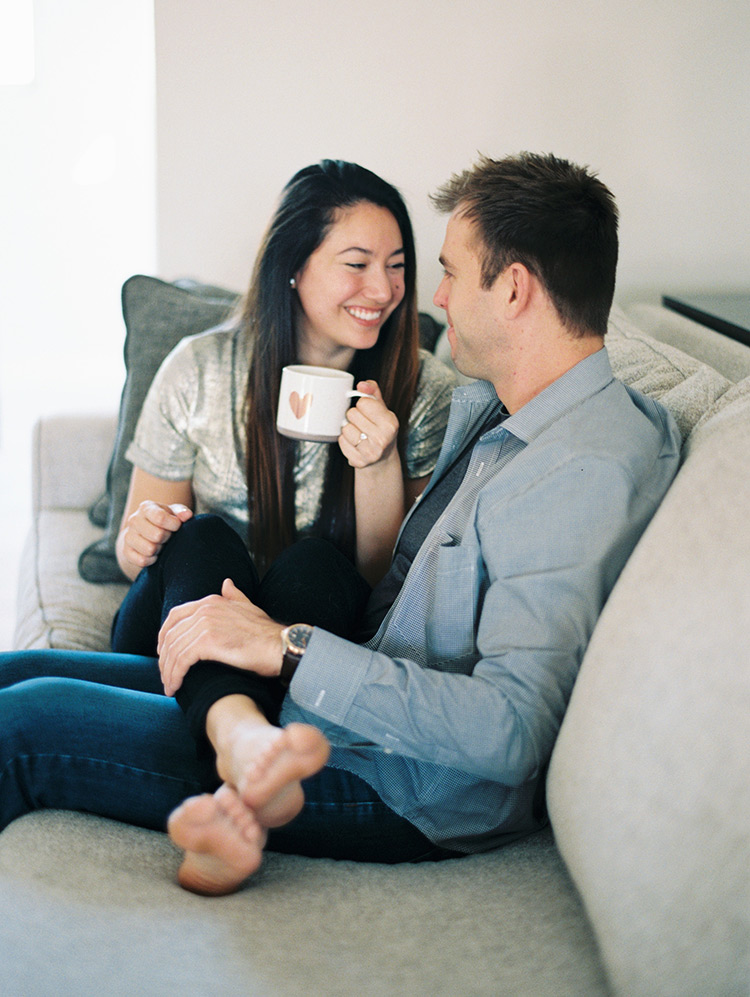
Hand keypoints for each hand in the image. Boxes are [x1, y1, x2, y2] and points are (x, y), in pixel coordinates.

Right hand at [119, 501, 192, 572]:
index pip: (160, 518)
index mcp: (146, 508)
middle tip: (167, 536)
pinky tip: (154, 553)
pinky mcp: (126, 552)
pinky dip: (152, 560)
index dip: (173, 525)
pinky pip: (142, 561)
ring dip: (159, 549)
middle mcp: (134, 520)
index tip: (177, 526)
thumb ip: (181, 512)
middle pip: (157, 535)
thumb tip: (187, 515)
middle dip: (167, 538)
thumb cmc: (164, 521)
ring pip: (149, 549)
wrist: (145, 533)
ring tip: (160, 544)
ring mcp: (128, 536)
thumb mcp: (174, 513)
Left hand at [157, 579, 283, 695]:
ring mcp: (206, 624)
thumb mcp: (249, 608)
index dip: (164, 635)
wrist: (280, 646)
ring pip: (174, 650)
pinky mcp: (208, 642)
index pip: (175, 615)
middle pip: (171, 635)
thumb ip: (234, 597)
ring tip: (170, 686)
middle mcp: (205, 609)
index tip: (163, 653)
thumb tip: (226, 583)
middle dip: (164, 658)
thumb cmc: (267, 633)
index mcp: (212, 601)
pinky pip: (181, 661)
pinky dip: (175, 675)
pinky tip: (175, 687)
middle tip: (165, 675)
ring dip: (168, 671)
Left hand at [338, 380, 398, 469]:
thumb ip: (372, 392)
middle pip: (351, 414)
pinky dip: (345, 440)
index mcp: (390, 424)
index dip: (363, 404)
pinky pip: (341, 441)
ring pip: (345, 428)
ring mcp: (370, 453)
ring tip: (359, 432)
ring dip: (349, 428)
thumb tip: (361, 385)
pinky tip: (355, 442)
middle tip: (363, 423)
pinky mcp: (358, 461)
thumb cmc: (380, 428)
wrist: (382, 457)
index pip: (363, 402)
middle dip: (355, 416)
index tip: (368, 411)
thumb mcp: (382, 408)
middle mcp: (382, 439)